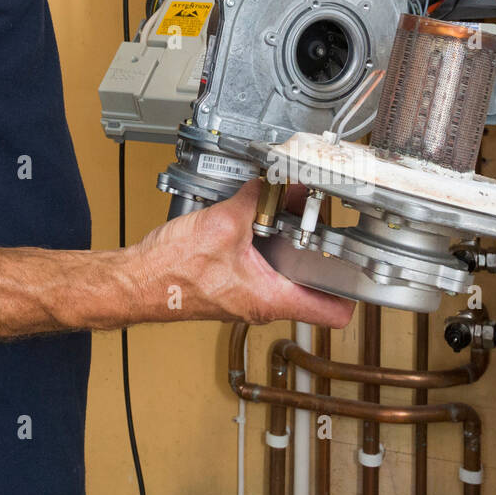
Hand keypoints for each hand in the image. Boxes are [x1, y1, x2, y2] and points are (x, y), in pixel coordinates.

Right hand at [126, 178, 354, 328]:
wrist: (139, 280)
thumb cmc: (172, 272)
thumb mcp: (222, 225)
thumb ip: (254, 200)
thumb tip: (273, 181)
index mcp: (272, 298)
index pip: (335, 313)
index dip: (353, 287)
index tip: (357, 258)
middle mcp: (265, 302)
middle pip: (311, 279)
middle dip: (313, 243)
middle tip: (309, 213)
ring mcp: (250, 294)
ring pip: (286, 268)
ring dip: (285, 238)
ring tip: (281, 209)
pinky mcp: (235, 281)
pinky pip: (262, 261)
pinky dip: (263, 238)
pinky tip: (251, 216)